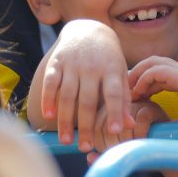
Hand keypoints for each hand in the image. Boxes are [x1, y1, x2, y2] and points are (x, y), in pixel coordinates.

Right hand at [33, 20, 132, 151]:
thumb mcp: (120, 73)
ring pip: (67, 95)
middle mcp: (93, 67)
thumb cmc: (109, 58)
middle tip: (85, 147)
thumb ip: (124, 99)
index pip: (114, 93)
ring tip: (67, 141)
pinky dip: (48, 99)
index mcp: (112, 69)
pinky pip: (51, 83)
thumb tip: (129, 126)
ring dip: (65, 120)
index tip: (115, 130)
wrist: (89, 29)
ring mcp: (73, 64)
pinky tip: (48, 116)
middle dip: (86, 126)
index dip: (115, 112)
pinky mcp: (57, 62)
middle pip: (88, 100)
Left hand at [87, 100, 168, 162]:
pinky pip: (139, 123)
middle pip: (106, 124)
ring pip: (122, 125)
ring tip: (131, 151)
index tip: (107, 154)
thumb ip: (103, 154)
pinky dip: (139, 137)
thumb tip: (89, 158)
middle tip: (120, 155)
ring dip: (126, 143)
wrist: (166, 146)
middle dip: (111, 145)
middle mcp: (119, 105)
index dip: (99, 143)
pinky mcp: (150, 108)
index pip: (95, 126)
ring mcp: (136, 104)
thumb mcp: (119, 152)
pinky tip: (142, 144)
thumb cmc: (140, 149)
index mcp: (108, 112)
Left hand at [129, 57, 177, 119]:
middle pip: (153, 65)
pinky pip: (154, 71)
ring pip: (151, 63)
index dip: (147, 85)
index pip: (160, 76)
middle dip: (138, 76)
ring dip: (137, 74)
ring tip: (127, 89)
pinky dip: (143, 79)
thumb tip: (174, 131)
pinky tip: (137, 91)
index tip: (137, 97)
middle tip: (127, 91)